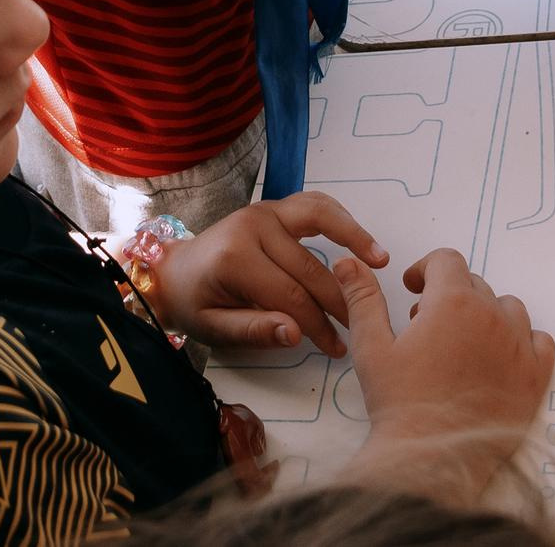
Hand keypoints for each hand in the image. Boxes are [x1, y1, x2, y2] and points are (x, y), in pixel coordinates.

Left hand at [153, 192, 389, 354]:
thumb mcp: (214, 328)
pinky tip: (360, 237)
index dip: (317, 326)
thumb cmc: (193, 304)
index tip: (337, 349)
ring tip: (381, 262)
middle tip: (360, 327)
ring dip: (354, 239)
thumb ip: (254, 331)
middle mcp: (253, 226)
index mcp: (235, 258)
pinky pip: (313, 205)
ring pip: (320, 220)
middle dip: (337, 301)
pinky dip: (340, 217)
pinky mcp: (274, 207)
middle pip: (310, 267)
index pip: (290, 297)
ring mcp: (265, 211)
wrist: (173, 271)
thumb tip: (296, 334)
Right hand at [338, 249, 554, 502]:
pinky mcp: (535, 378)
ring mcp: (519, 347)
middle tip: (427, 327)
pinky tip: (501, 357)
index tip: (413, 289)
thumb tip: (349, 261)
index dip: (426, 269)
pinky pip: (541, 342)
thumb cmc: (399, 402)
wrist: (431, 458)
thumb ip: (363, 297)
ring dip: (486, 314)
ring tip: (463, 342)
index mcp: (453, 302)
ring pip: (508, 309)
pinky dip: (523, 342)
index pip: (447, 261)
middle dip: (449, 296)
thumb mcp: (372, 345)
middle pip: (475, 285)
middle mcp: (492, 316)